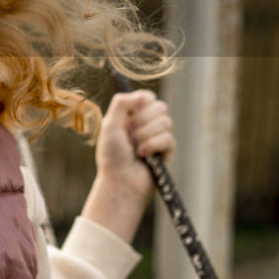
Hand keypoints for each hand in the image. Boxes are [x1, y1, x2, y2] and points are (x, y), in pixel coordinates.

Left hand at [82, 89, 174, 242]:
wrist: (120, 182)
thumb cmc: (112, 155)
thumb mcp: (109, 124)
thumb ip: (121, 103)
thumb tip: (143, 96)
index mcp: (133, 115)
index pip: (148, 97)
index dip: (141, 104)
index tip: (129, 115)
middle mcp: (147, 124)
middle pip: (160, 107)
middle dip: (142, 121)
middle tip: (127, 135)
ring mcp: (159, 137)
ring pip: (166, 122)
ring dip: (145, 135)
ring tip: (134, 148)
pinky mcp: (167, 151)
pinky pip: (168, 139)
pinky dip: (152, 146)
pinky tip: (143, 156)